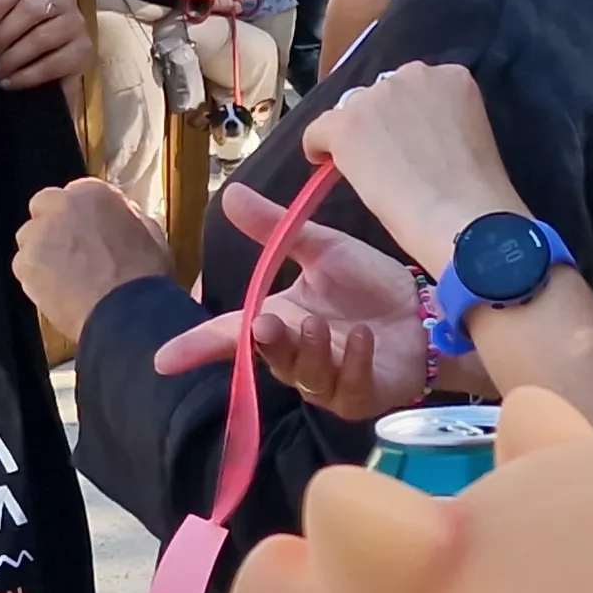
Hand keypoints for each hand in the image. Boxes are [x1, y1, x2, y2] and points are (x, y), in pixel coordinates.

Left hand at [0, 0, 89, 90]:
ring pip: (42, 38)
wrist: (56, 55)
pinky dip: (28, 76)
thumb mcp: (9, 15)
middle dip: (4, 34)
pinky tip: (11, 81)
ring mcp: (76, 25)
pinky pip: (53, 64)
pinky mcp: (83, 53)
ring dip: (14, 57)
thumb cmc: (24, 31)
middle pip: (32, 9)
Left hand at [14, 178, 174, 346]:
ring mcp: (38, 234)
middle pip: (46, 208)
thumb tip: (121, 220)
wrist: (126, 312)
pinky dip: (36, 278)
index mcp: (92, 192)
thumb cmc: (143, 276)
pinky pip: (24, 266)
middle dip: (56, 226)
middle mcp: (60, 206)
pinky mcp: (25, 263)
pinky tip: (58, 292)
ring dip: (44, 251)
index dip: (83, 216)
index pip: (78, 194)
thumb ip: (127, 217)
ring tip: (66, 277)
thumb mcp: (149, 234)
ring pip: (30, 238)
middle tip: (73, 251)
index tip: (88, 231)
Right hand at [154, 182, 433, 419]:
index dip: (195, 348)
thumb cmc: (371, 284)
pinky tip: (363, 339)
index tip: (163, 360)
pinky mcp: (360, 397)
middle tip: (267, 323)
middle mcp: (297, 356)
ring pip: (302, 376)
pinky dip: (352, 362)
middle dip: (266, 343)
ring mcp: (327, 382)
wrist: (429, 309)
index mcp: (281, 320)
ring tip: (319, 325)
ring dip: (307, 351)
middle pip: (266, 358)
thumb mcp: (322, 249)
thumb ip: (275, 230)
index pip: (228, 336)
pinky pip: (346, 388)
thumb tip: (228, 195)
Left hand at [301, 61, 521, 274]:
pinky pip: (319, 129)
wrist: (463, 217)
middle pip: (382, 93)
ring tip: (369, 169)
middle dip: (382, 120)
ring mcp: (378, 96)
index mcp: (452, 76)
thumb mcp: (470, 135)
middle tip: (392, 158)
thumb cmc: (477, 191)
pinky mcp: (348, 123)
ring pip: (352, 110)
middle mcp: (413, 74)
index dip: (408, 116)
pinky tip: (325, 163)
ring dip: (357, 134)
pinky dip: (320, 147)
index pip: (415, 87)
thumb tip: (412, 134)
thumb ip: (441, 120)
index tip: (411, 141)